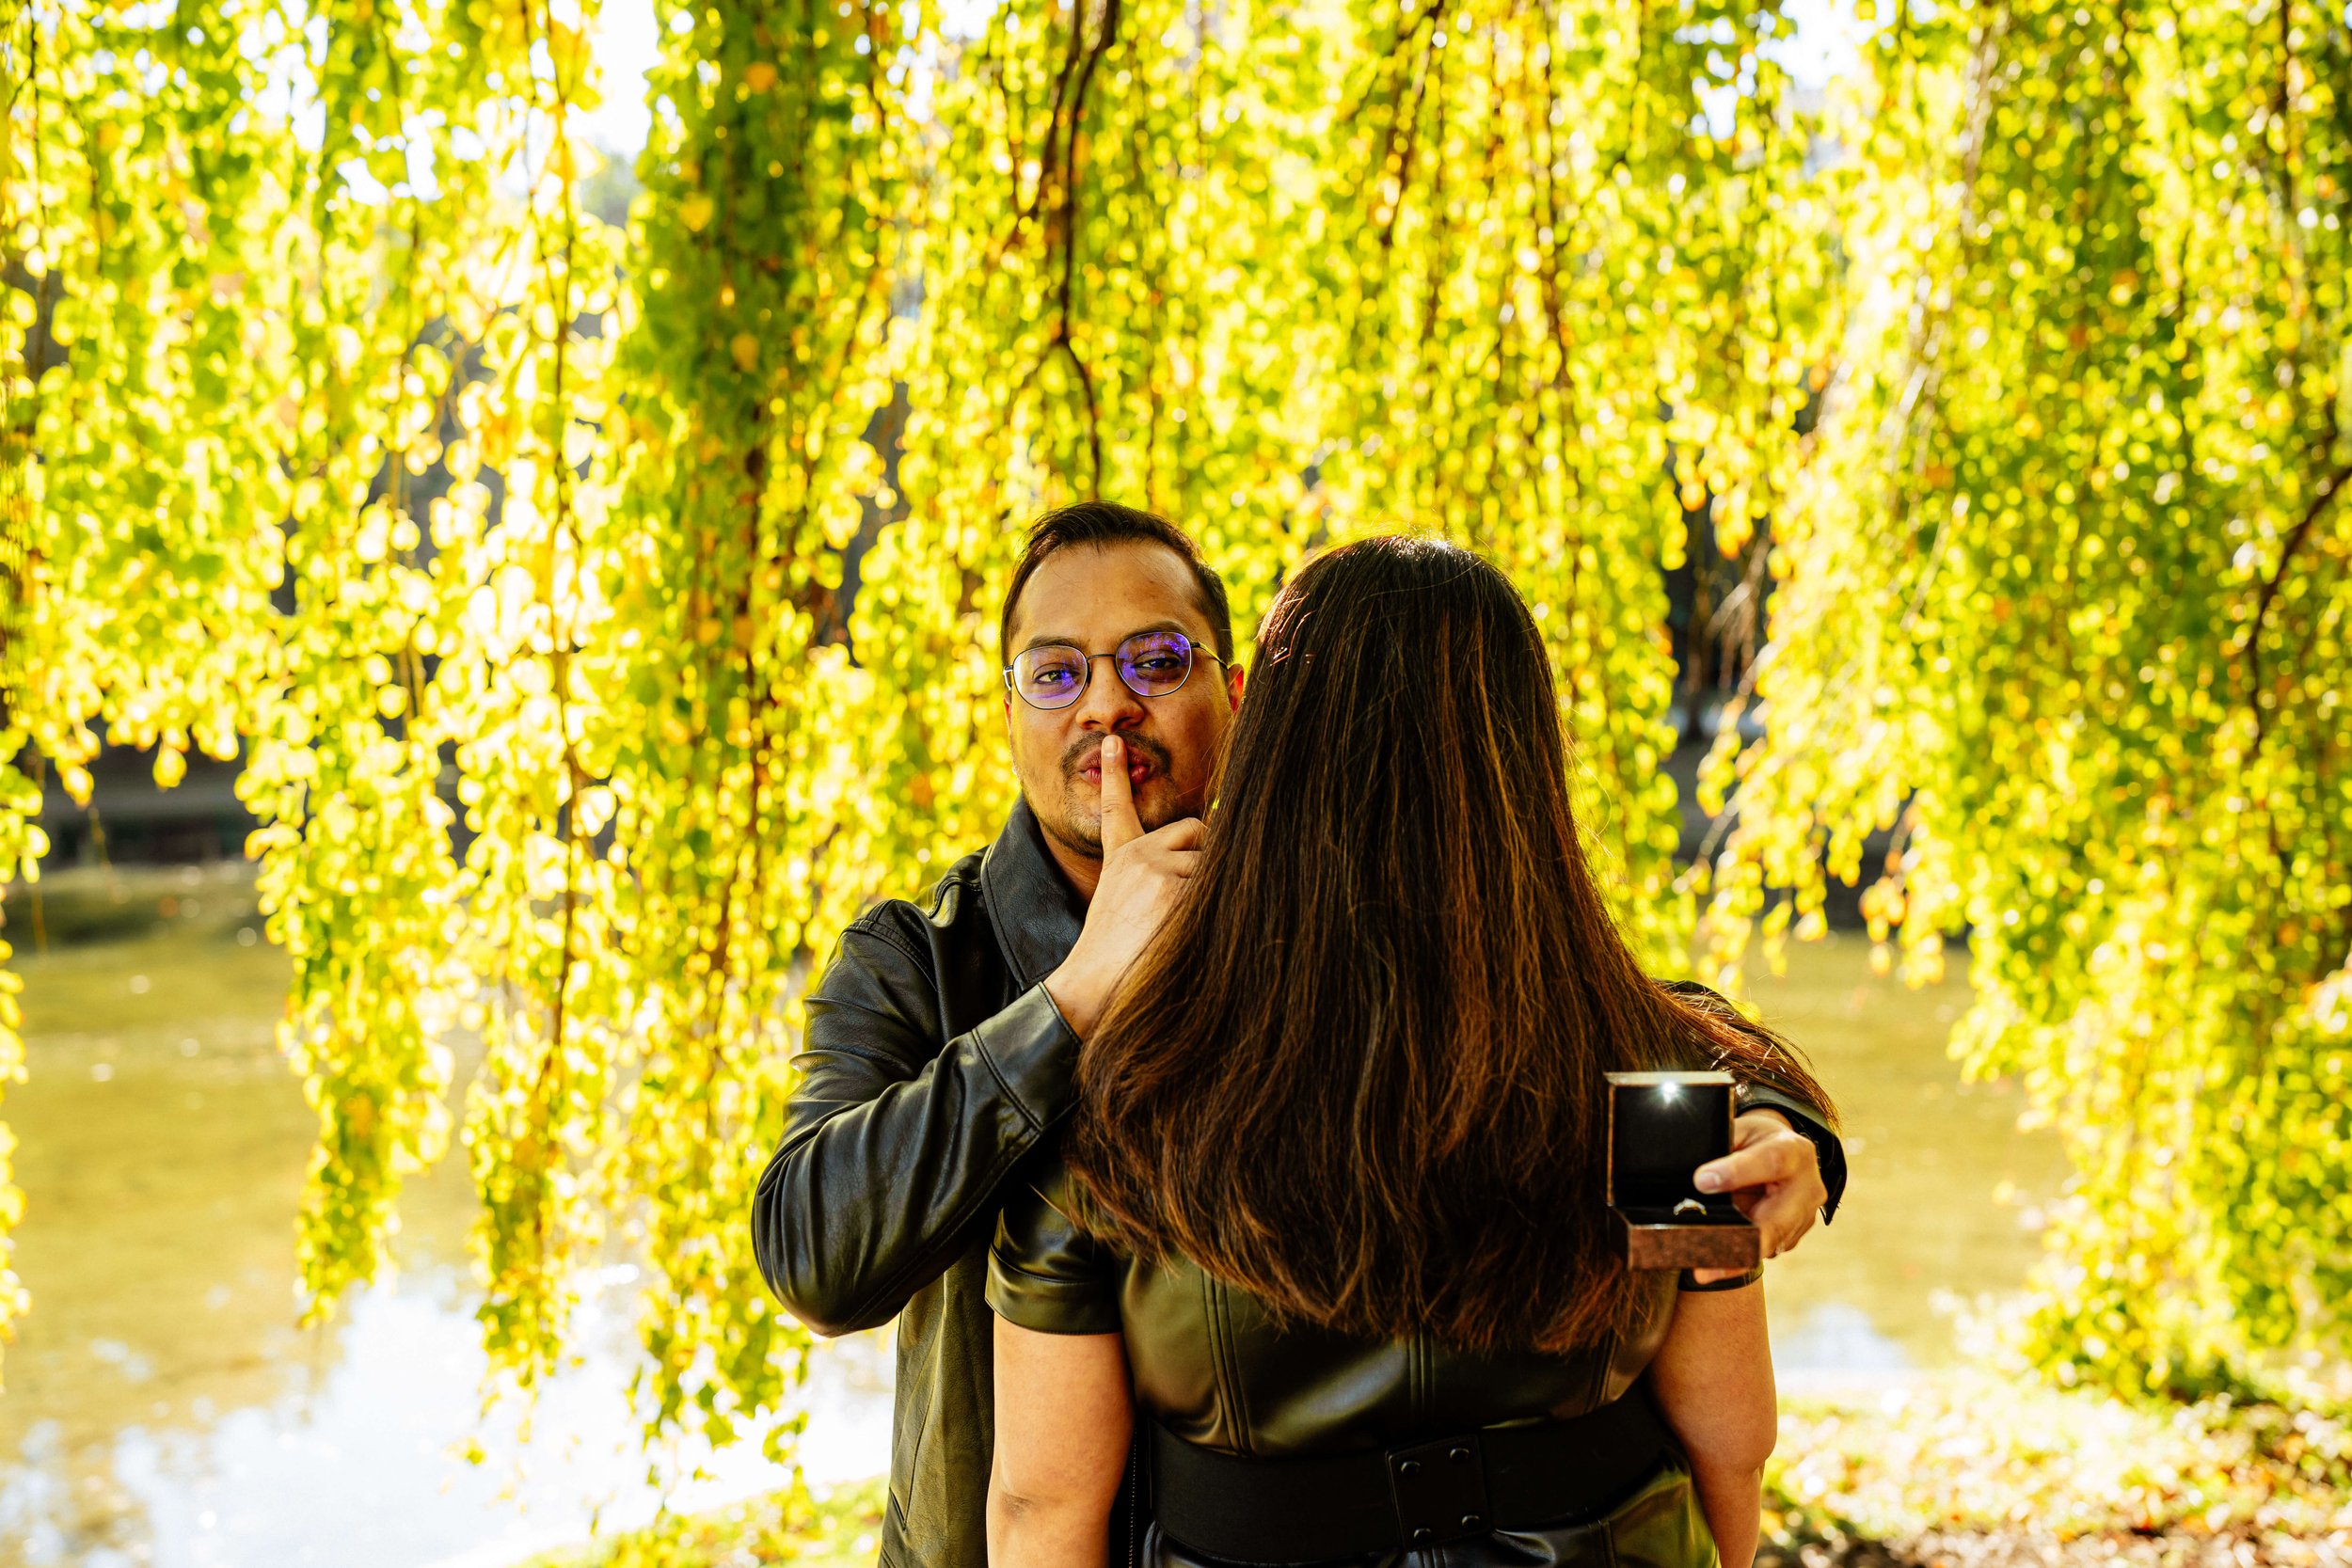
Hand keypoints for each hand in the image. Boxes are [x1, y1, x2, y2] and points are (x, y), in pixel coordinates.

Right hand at [1044, 733, 1202, 1036]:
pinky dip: (1218, 910)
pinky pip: (1218, 887)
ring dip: (1211, 892)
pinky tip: (1190, 934)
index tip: (1112, 743)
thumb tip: (1202, 861)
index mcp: (1121, 860)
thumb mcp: (1125, 908)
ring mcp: (1156, 868)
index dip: (1116, 776)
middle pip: (1195, 829)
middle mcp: (1138, 856)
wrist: (1090, 984)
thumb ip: (1155, 880)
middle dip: (1205, 854)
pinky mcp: (1173, 887)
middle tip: (1194, 892)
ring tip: (1181, 927)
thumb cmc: (1113, 959)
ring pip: (1212, 863)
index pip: (1119, 809)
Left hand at [1687, 1110, 1826, 1283]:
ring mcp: (1804, 1217)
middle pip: (1778, 1221)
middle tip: (1707, 1262)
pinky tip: (1714, 1267)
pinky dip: (1739, 1260)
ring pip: (1771, 1244)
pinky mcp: (1794, 1236)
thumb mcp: (1742, 1130)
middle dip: (1744, 1241)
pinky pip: (1765, 1252)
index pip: (1770, 1162)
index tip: (1701, 1181)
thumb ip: (1722, 1145)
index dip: (1737, 1173)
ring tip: (1702, 1271)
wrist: (1786, 1154)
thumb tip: (1690, 1167)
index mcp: (1794, 1151)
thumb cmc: (1756, 1141)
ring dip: (1735, 1259)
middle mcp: (1807, 1187)